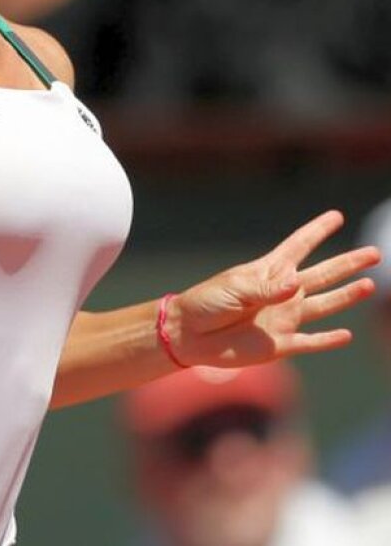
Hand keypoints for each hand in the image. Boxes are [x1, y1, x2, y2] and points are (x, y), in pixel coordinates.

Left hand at [167, 210, 378, 366]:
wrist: (188, 335)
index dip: (316, 231)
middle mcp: (281, 293)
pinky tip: (347, 334)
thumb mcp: (234, 290)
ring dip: (346, 297)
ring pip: (323, 305)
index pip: (298, 246)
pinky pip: (310, 342)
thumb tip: (297, 283)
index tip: (336, 216)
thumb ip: (266, 289)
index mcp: (267, 272)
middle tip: (374, 253)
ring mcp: (283, 317)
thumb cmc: (206, 304)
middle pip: (322, 275)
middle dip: (347, 264)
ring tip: (369, 286)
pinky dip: (328, 340)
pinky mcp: (280, 344)